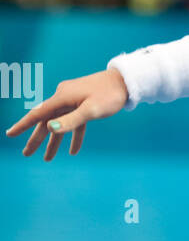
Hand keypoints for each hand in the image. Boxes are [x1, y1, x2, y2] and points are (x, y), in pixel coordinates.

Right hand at [5, 68, 129, 160]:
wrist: (125, 82)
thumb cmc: (109, 95)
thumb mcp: (91, 110)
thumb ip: (71, 120)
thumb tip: (50, 128)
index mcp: (62, 98)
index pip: (38, 114)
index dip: (23, 125)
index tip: (10, 134)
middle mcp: (63, 98)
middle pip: (46, 121)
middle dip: (36, 139)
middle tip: (27, 154)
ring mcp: (73, 100)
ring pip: (59, 123)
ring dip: (54, 141)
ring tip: (47, 159)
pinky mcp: (82, 103)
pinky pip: (74, 122)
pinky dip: (73, 136)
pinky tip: (74, 151)